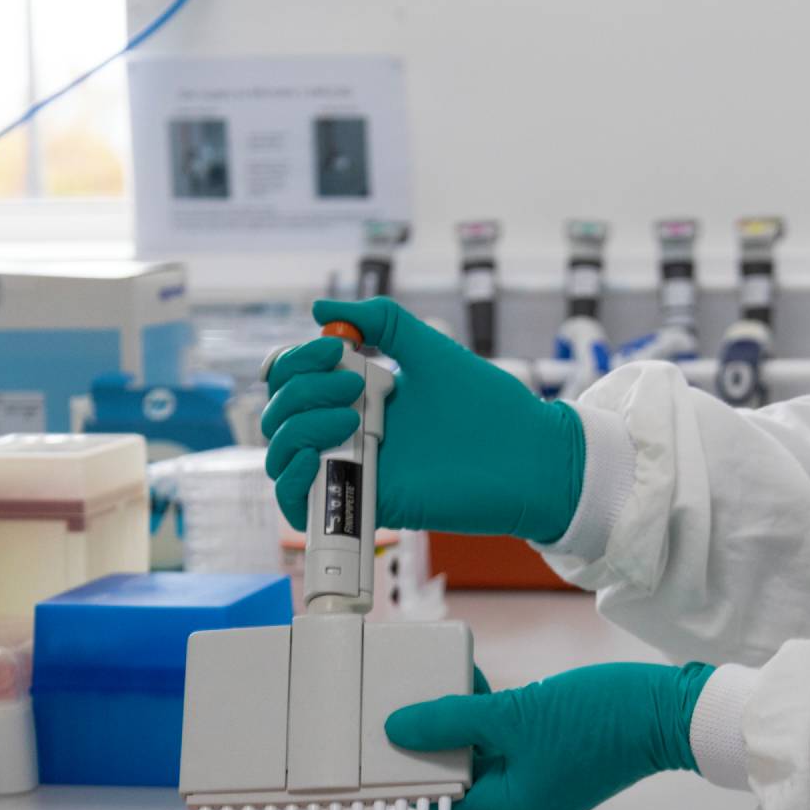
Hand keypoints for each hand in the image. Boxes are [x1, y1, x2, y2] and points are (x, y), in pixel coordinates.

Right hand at [261, 298, 585, 540]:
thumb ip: (382, 321)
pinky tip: (315, 455)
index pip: (293, 378)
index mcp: (359, 393)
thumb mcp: (430, 349)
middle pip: (279, 412)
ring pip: (279, 453)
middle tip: (354, 385)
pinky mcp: (367, 503)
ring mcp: (355, 467)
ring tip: (351, 417)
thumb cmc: (489, 406)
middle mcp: (349, 430)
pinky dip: (290, 478)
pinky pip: (300, 502)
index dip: (295, 361)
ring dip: (296, 427)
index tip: (335, 347)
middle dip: (300, 388)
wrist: (530, 457)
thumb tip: (321, 307)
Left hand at [386, 662, 714, 809]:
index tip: (386, 736)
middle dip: (438, 736)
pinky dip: (495, 720)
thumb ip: (453, 720)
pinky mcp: (561, 760)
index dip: (412, 766)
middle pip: (464, 774)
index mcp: (514, 809)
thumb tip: (399, 728)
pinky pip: (513, 744)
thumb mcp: (515, 714)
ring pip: (488, 755)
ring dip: (467, 722)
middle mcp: (528, 805)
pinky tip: (483, 687)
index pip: (445, 796)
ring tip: (447, 682)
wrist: (667, 711)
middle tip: (410, 698)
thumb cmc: (598, 719)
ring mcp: (546, 783)